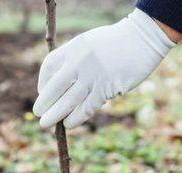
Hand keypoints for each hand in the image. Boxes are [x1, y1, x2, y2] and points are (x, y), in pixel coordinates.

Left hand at [33, 9, 175, 128]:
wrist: (142, 40)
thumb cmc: (117, 42)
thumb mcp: (89, 43)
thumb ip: (76, 59)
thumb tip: (64, 83)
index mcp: (73, 48)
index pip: (49, 67)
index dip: (43, 83)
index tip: (42, 93)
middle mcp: (80, 61)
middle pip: (55, 87)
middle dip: (44, 104)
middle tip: (39, 116)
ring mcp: (93, 76)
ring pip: (68, 101)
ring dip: (56, 115)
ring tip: (46, 124)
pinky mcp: (107, 88)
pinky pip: (87, 107)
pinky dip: (76, 118)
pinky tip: (69, 124)